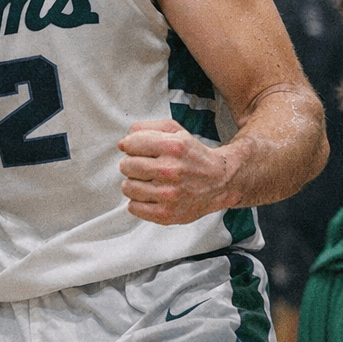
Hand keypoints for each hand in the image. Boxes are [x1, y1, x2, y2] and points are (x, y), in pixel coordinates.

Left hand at [118, 118, 233, 224]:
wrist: (219, 181)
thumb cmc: (194, 156)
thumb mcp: (175, 131)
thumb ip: (147, 128)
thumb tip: (123, 142)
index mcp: (173, 146)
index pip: (130, 144)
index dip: (130, 145)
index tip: (136, 149)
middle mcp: (171, 170)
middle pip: (126, 166)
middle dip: (130, 164)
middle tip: (143, 165)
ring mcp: (168, 194)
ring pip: (127, 187)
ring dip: (133, 183)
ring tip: (147, 180)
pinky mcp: (166, 214)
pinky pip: (133, 207)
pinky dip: (138, 201)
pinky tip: (150, 194)